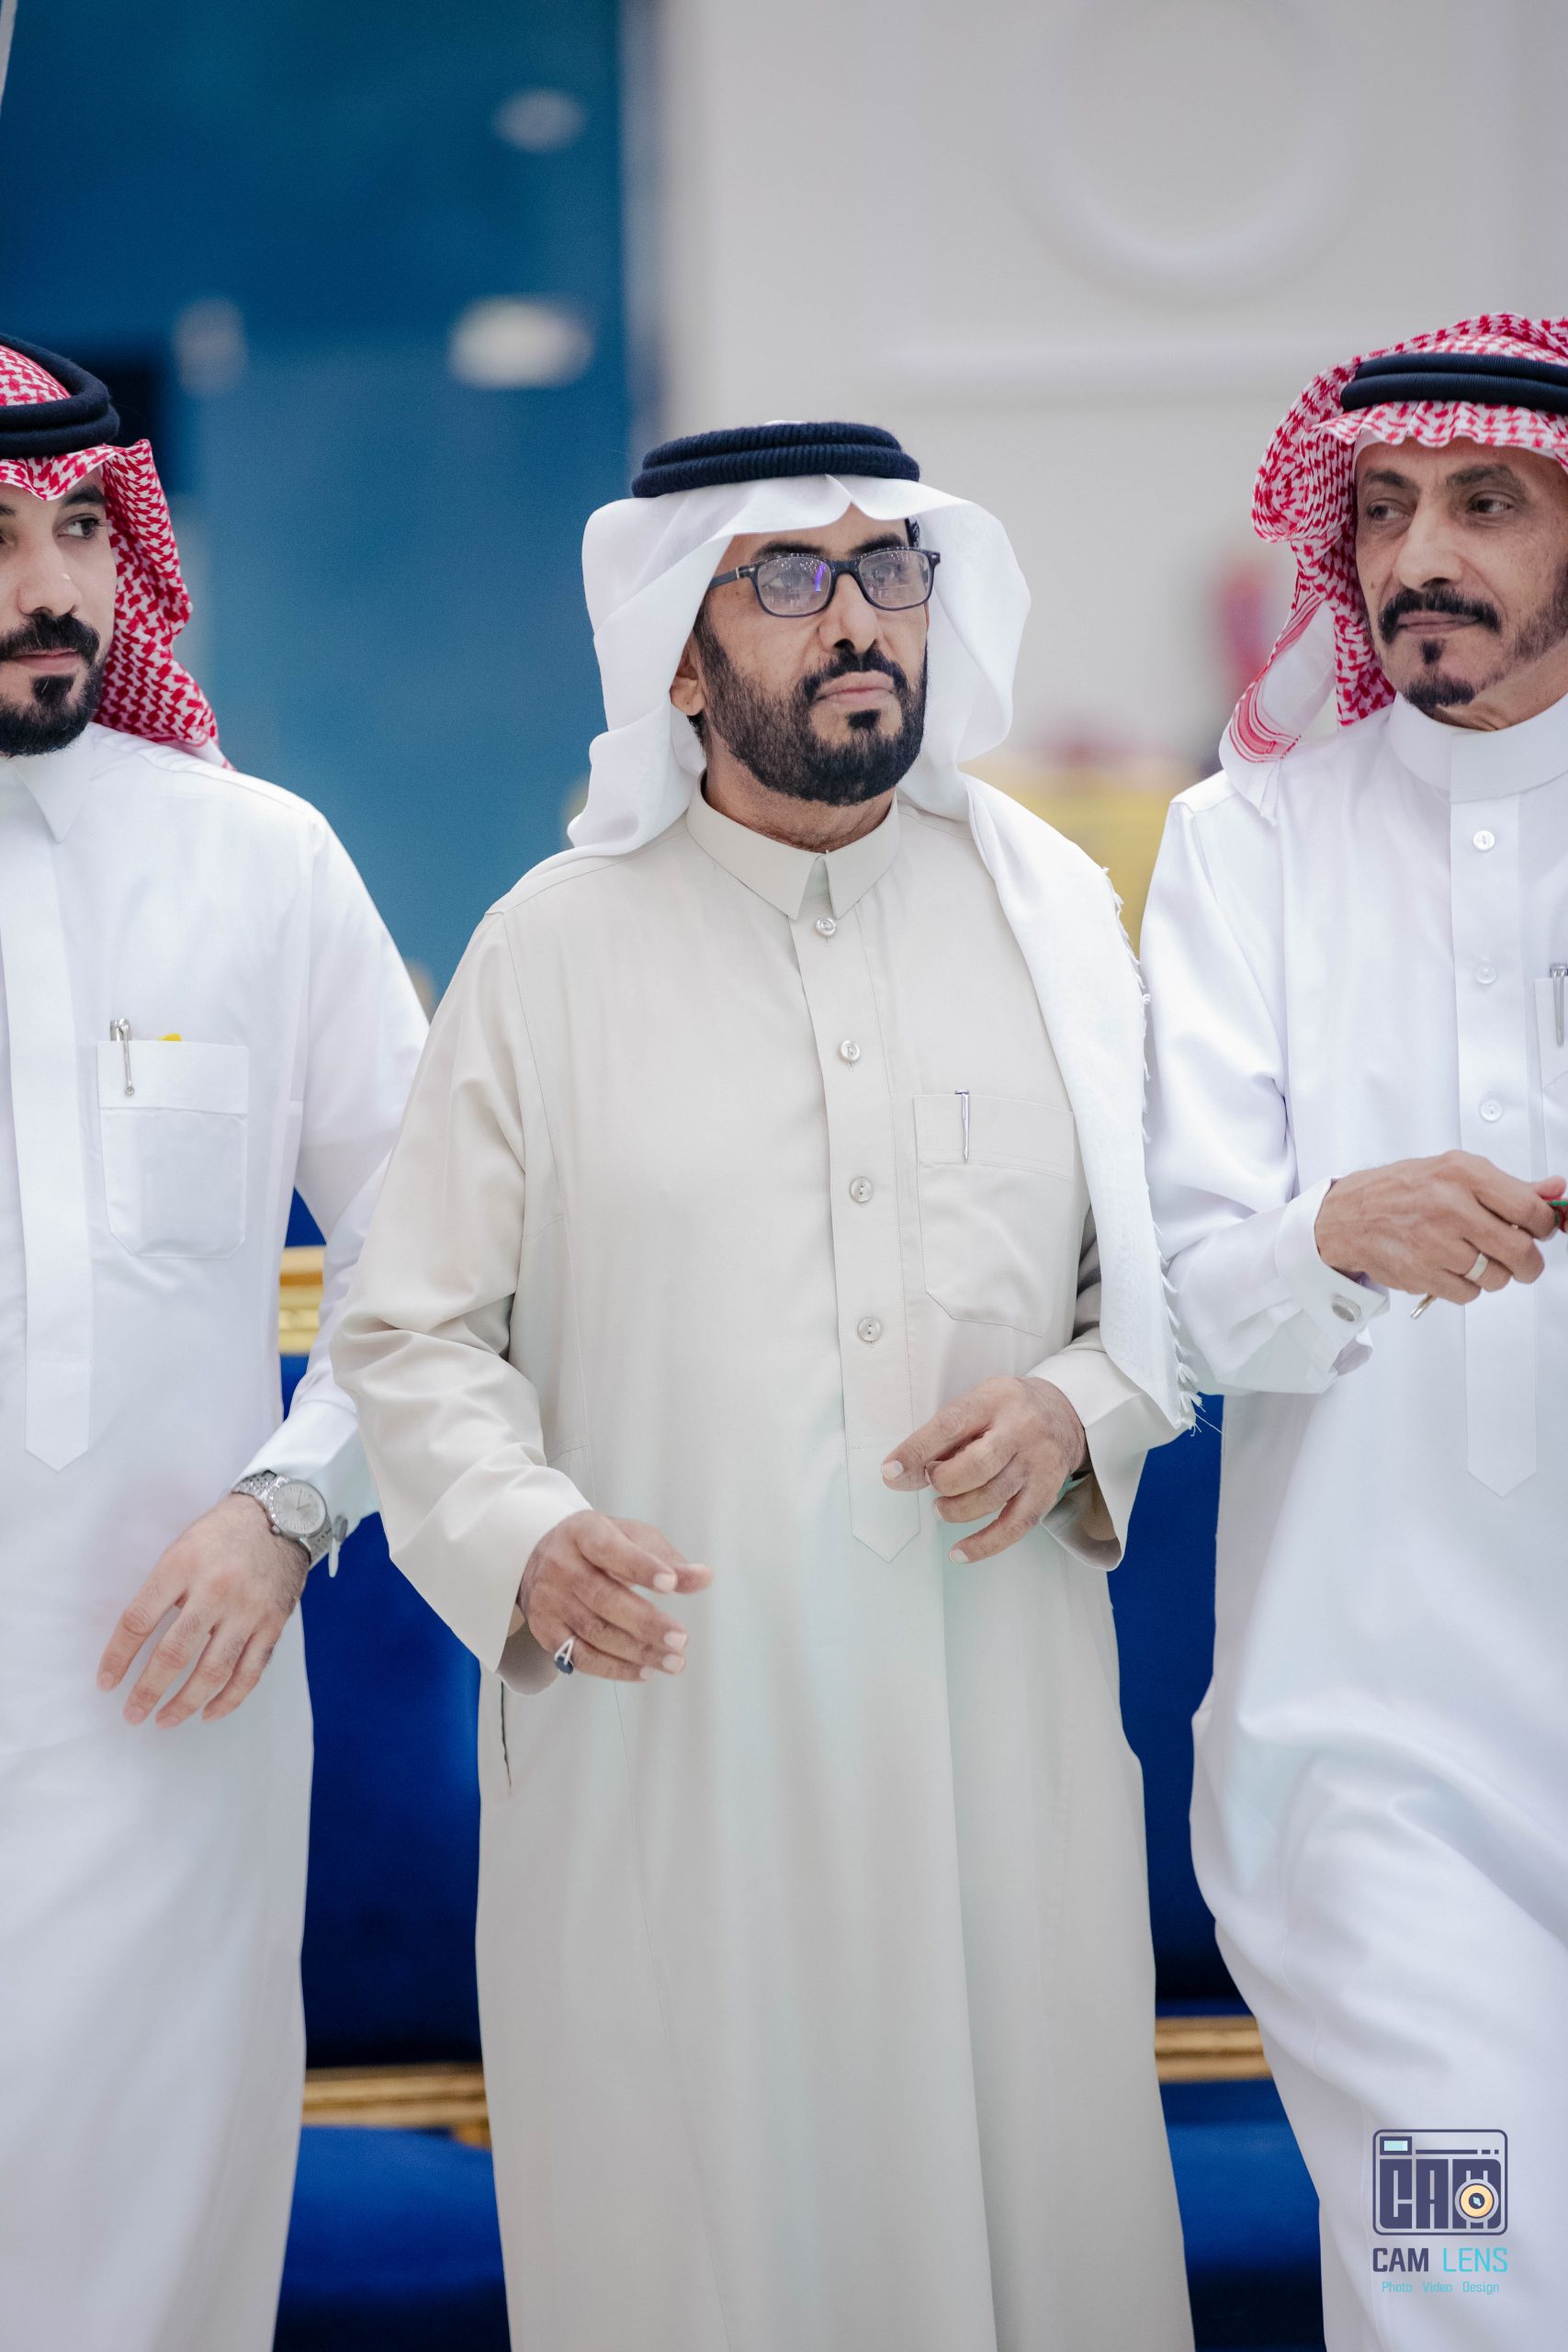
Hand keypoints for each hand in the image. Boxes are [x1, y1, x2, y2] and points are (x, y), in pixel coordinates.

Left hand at [97, 1494, 309, 1727]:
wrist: (283, 1515)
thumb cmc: (223, 1534)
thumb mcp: (181, 1548)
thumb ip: (161, 1590)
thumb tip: (134, 1641)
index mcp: (183, 1565)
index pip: (140, 1620)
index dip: (118, 1656)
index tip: (106, 1681)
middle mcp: (216, 1589)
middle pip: (175, 1653)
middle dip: (148, 1690)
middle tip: (132, 1713)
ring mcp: (248, 1609)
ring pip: (214, 1670)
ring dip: (185, 1702)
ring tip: (165, 1720)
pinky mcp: (273, 1623)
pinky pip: (250, 1671)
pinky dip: (229, 1699)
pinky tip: (209, 1713)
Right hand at [521, 1512, 710, 1682]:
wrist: (545, 1557)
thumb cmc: (601, 1547)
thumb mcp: (633, 1538)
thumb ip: (668, 1558)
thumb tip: (703, 1577)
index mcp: (583, 1533)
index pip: (609, 1550)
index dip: (640, 1567)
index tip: (671, 1584)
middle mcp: (560, 1566)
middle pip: (603, 1598)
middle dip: (645, 1622)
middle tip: (681, 1639)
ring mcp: (549, 1600)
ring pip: (594, 1632)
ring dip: (637, 1651)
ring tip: (673, 1661)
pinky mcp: (545, 1631)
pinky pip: (581, 1657)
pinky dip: (615, 1668)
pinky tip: (645, 1670)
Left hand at [881, 1375, 1087, 1562]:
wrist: (1064, 1414)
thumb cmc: (1006, 1412)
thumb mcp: (976, 1405)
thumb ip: (940, 1437)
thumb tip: (898, 1475)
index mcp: (995, 1399)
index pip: (951, 1425)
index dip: (917, 1450)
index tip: (891, 1470)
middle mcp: (1021, 1429)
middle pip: (977, 1466)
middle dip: (943, 1482)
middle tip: (931, 1483)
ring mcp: (1037, 1462)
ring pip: (992, 1498)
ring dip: (955, 1510)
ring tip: (941, 1508)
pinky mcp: (1047, 1491)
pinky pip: (1014, 1526)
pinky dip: (984, 1544)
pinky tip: (960, 1552)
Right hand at [1315, 1154, 1563, 1302]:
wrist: (1349, 1216)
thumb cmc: (1402, 1191)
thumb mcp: (1455, 1171)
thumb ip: (1509, 1185)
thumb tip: (1556, 1190)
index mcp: (1463, 1174)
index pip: (1528, 1208)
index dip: (1544, 1225)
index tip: (1541, 1230)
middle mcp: (1449, 1206)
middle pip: (1519, 1250)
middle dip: (1529, 1262)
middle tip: (1523, 1260)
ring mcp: (1434, 1243)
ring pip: (1496, 1278)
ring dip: (1494, 1275)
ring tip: (1475, 1260)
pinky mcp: (1421, 1273)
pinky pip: (1469, 1294)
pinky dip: (1467, 1288)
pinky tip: (1452, 1269)